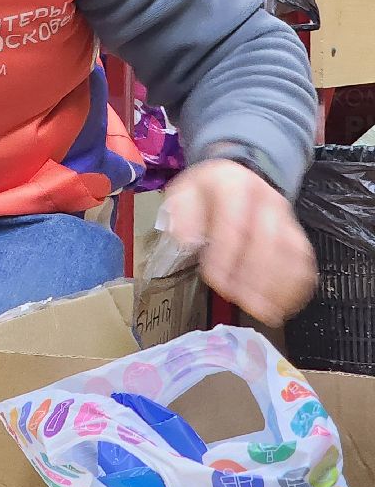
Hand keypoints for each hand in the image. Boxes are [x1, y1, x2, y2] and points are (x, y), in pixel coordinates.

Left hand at [162, 159, 316, 325]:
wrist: (236, 175)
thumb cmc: (206, 191)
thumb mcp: (184, 192)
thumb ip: (182, 214)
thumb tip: (186, 239)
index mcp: (233, 185)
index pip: (234, 223)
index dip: (226, 255)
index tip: (215, 280)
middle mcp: (266, 199)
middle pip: (269, 239)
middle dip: (254, 276)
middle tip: (241, 301)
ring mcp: (286, 216)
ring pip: (292, 252)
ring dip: (279, 286)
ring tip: (264, 312)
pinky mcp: (297, 233)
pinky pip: (305, 260)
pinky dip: (297, 285)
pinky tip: (284, 305)